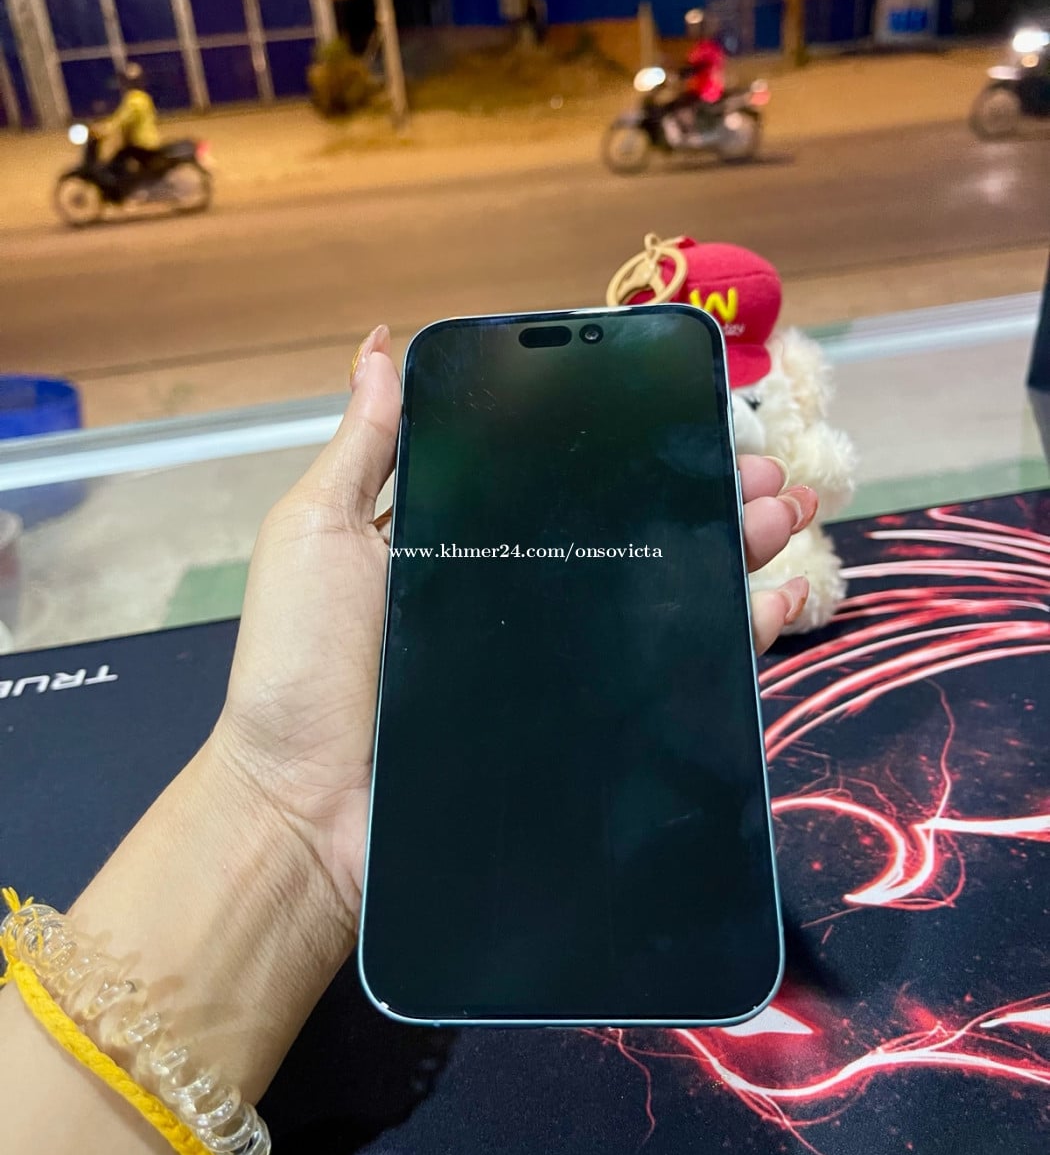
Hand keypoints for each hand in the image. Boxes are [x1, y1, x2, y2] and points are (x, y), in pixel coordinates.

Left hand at [211, 326, 817, 934]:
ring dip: (735, 545)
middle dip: (702, 490)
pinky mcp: (586, 723)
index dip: (624, 445)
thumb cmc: (304, 663)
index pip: (563, 479)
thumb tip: (382, 343)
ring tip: (787, 509)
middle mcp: (526, 592)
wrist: (307, 811)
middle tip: (759, 464)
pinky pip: (673, 675)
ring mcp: (560, 659)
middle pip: (629, 531)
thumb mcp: (320, 534)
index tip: (680, 407)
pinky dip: (735, 635)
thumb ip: (365, 447)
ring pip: (665, 592)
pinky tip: (780, 598)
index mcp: (469, 539)